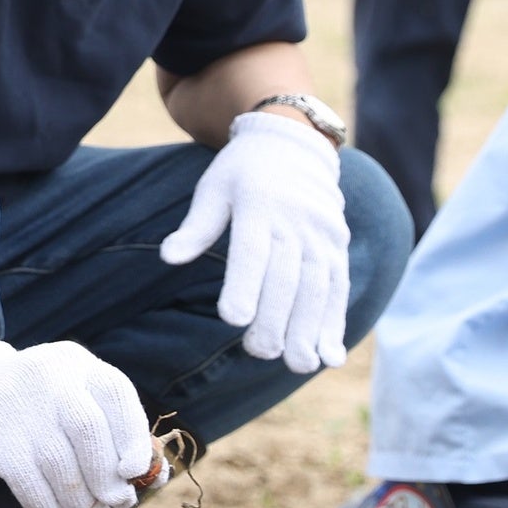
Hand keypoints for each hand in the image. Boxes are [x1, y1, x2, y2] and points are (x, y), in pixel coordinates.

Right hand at [0, 338, 155, 507]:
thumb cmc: (47, 402)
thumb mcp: (81, 397)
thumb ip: (118, 432)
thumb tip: (155, 477)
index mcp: (81, 365)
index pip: (116, 394)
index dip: (132, 436)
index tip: (136, 472)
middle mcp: (51, 379)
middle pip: (86, 429)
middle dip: (107, 476)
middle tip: (119, 503)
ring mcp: (20, 408)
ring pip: (58, 464)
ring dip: (82, 506)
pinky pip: (28, 486)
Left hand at [161, 110, 352, 371]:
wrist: (293, 143)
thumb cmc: (241, 173)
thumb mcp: (213, 189)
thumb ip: (195, 227)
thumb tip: (168, 257)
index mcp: (259, 206)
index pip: (252, 250)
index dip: (245, 285)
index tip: (233, 319)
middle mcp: (296, 221)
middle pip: (287, 276)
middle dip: (275, 318)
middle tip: (259, 352)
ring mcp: (322, 235)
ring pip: (319, 287)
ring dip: (311, 329)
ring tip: (300, 364)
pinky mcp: (338, 246)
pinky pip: (340, 288)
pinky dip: (336, 323)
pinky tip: (332, 355)